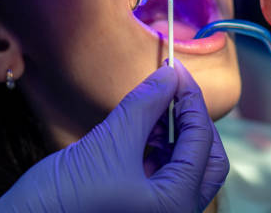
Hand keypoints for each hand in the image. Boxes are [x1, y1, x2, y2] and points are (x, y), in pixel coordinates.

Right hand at [0, 61, 228, 212]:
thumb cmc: (64, 198)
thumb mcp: (110, 143)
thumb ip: (145, 105)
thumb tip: (170, 76)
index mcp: (175, 206)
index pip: (202, 143)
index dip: (192, 101)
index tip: (177, 71)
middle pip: (205, 159)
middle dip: (193, 120)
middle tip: (175, 88)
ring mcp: (155, 210)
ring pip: (183, 164)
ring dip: (174, 129)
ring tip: (156, 99)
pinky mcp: (137, 204)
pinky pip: (160, 170)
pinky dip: (157, 143)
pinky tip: (144, 120)